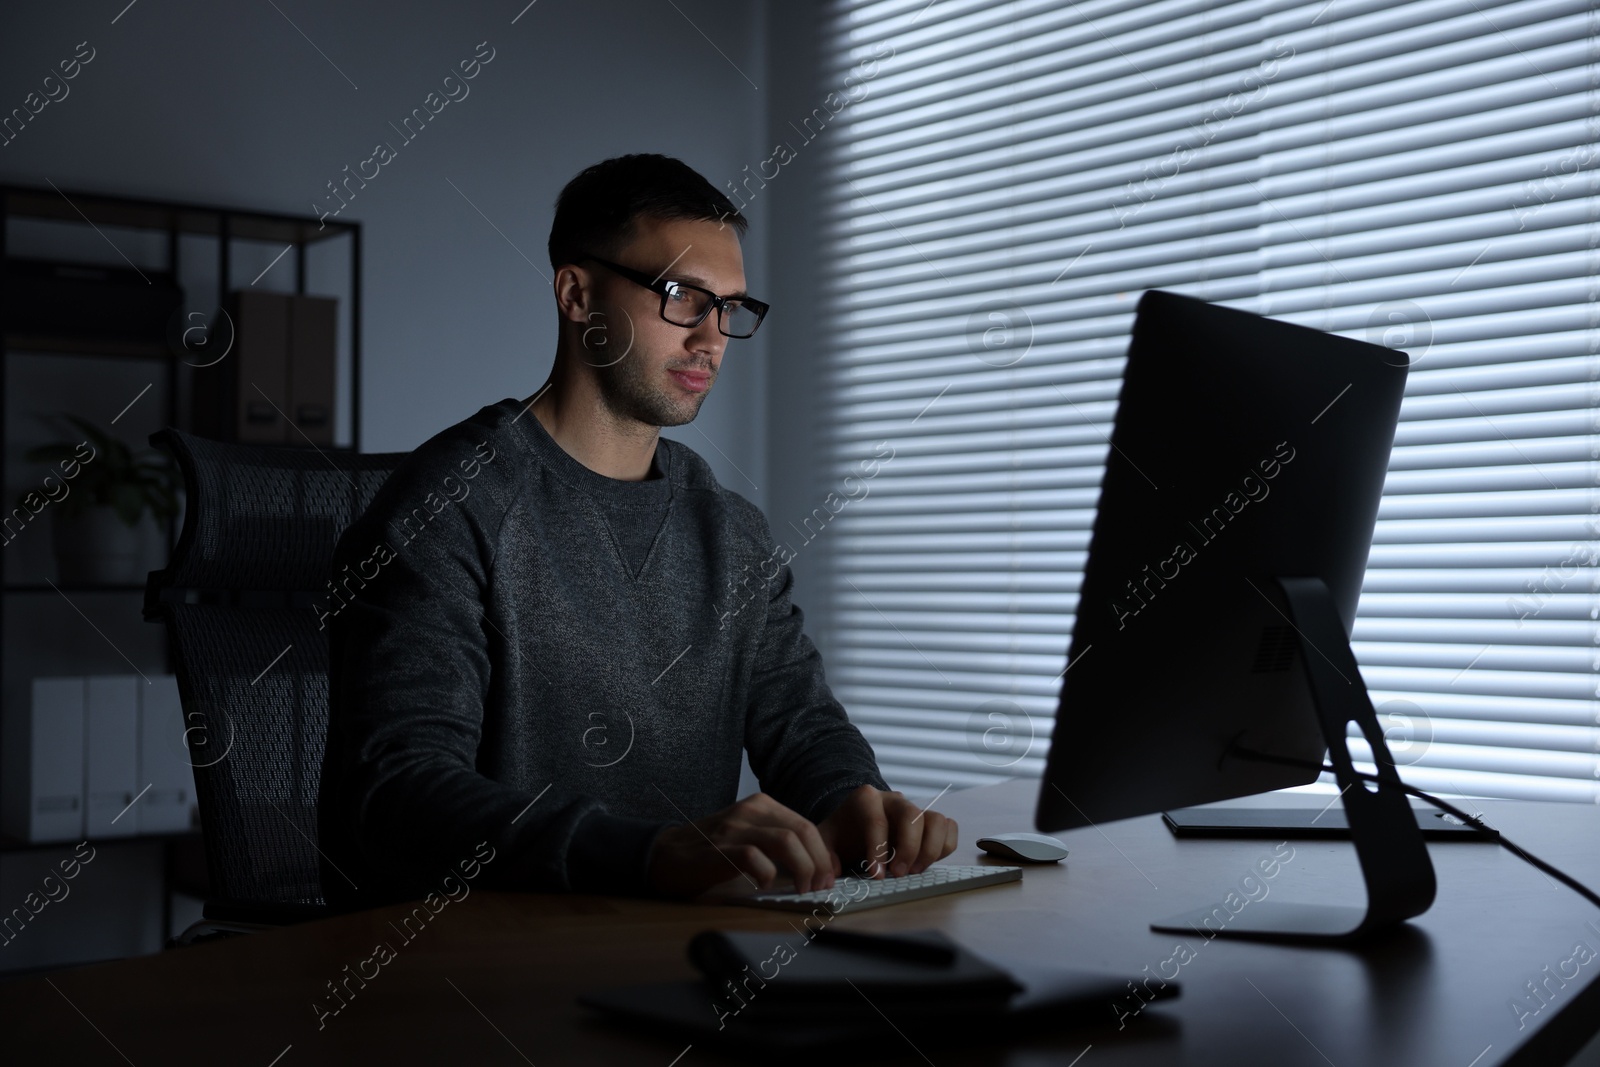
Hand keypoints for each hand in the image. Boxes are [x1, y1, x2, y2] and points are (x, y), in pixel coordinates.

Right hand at [645, 792, 839, 898]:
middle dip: (820, 862)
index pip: (806, 825)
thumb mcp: (748, 835)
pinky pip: (755, 858)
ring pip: (785, 842)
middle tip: (820, 887)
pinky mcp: (718, 849)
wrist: (664, 855)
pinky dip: (767, 875)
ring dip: (802, 869)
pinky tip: (765, 887)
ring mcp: (733, 828)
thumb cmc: (711, 850)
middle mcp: (749, 811)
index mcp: (761, 805)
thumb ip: (778, 843)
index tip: (830, 876)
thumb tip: (819, 867)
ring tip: (802, 889)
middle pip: (802, 831)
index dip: (824, 854)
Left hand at [816, 785, 957, 879]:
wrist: (857, 824)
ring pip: (937, 820)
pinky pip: (949, 828)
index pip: (876, 820)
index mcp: (866, 799)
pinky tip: (926, 863)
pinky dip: (944, 847)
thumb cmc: (844, 834)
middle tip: (899, 874)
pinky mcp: (931, 821)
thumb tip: (832, 871)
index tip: (877, 875)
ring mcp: (916, 808)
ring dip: (930, 849)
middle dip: (908, 848)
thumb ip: (824, 854)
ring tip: (915, 870)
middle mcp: (894, 799)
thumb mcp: (826, 841)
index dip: (878, 849)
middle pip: (912, 816)